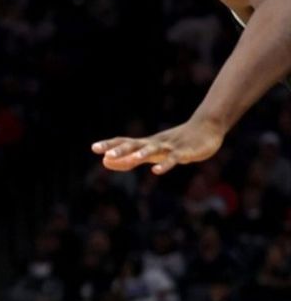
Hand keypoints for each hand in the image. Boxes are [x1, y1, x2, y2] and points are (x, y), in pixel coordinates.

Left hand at [92, 118, 223, 173]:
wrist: (206, 129)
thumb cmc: (174, 142)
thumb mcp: (149, 153)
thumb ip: (128, 159)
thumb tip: (104, 162)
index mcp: (145, 144)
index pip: (124, 142)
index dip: (110, 145)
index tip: (94, 148)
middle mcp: (154, 143)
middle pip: (134, 145)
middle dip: (120, 150)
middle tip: (105, 155)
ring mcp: (169, 147)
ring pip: (153, 149)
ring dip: (141, 154)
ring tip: (132, 158)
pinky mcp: (184, 152)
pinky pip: (173, 159)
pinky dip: (165, 164)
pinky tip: (156, 171)